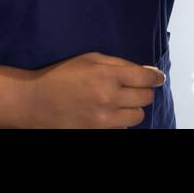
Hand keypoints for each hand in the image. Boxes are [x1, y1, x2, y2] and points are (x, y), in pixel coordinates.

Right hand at [22, 51, 165, 127]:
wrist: (35, 102)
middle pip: (145, 98)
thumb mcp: (91, 59)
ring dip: (134, 108)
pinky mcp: (97, 132)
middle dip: (144, 91)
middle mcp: (109, 98)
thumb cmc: (62, 75)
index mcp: (108, 75)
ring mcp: (104, 119)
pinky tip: (110, 113)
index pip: (146, 78)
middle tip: (136, 88)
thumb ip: (121, 64)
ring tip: (122, 102)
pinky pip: (122, 128)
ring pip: (137, 117)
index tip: (158, 78)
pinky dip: (120, 121)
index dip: (156, 77)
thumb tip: (148, 71)